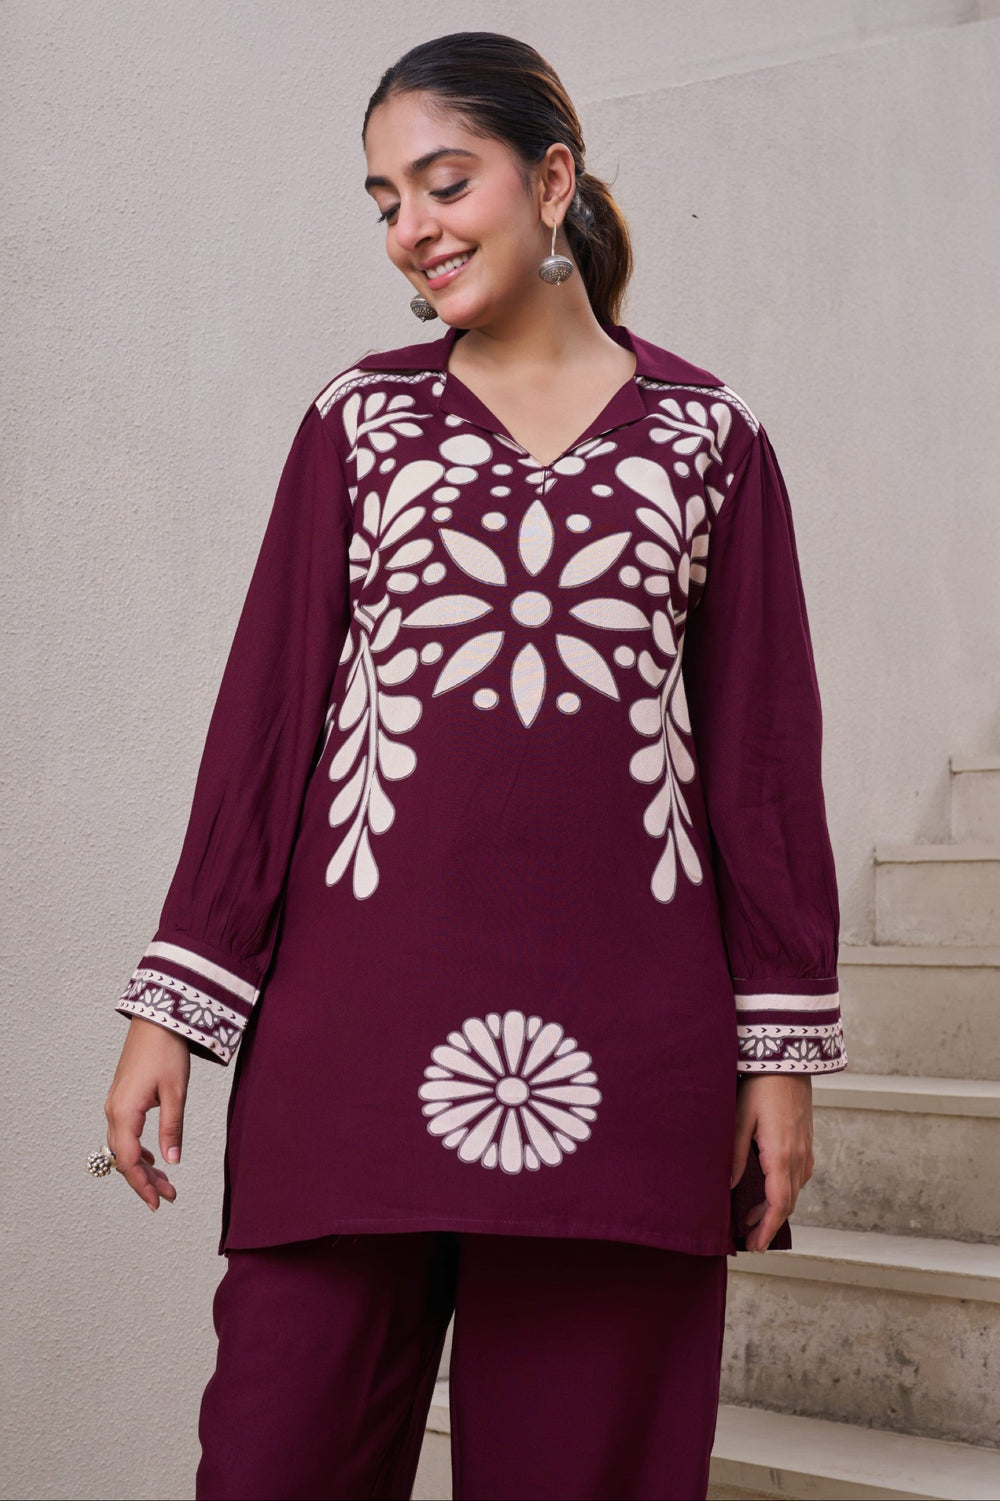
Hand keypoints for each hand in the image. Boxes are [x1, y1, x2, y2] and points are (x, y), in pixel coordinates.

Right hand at [104, 1017, 190, 1210]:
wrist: (157, 1019)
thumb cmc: (167, 1051)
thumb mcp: (176, 1092)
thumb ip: (172, 1128)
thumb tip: (173, 1162)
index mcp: (124, 1112)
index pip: (129, 1160)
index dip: (143, 1184)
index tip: (158, 1202)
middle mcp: (114, 1111)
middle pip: (124, 1158)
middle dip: (145, 1179)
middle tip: (169, 1196)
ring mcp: (115, 1104)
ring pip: (124, 1147)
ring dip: (143, 1166)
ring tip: (166, 1182)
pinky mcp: (122, 1098)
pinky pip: (125, 1133)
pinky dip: (139, 1150)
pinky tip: (155, 1158)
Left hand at [731, 1074, 813, 1250]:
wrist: (788, 1058)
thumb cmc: (760, 1085)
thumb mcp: (739, 1119)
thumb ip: (735, 1156)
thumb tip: (730, 1188)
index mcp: (781, 1155)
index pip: (778, 1205)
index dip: (767, 1229)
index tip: (756, 1246)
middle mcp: (799, 1157)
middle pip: (788, 1202)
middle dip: (769, 1223)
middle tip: (749, 1238)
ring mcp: (806, 1148)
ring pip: (794, 1189)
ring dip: (776, 1207)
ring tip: (753, 1216)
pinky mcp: (806, 1140)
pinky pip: (799, 1174)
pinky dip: (784, 1190)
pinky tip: (769, 1188)